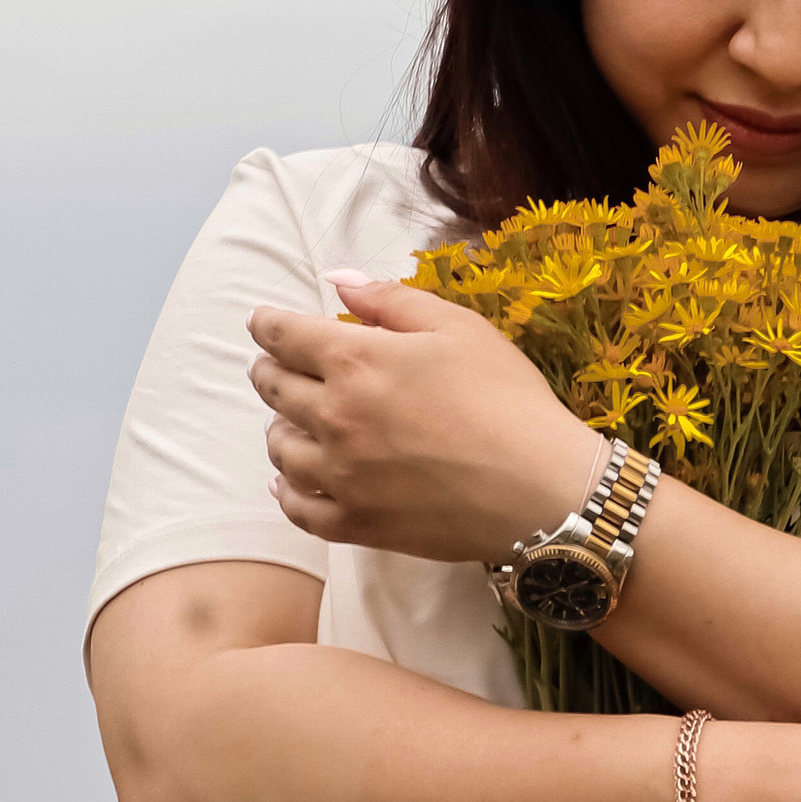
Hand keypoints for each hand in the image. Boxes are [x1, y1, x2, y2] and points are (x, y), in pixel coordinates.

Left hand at [252, 275, 601, 563]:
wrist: (540, 489)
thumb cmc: (507, 398)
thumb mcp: (458, 328)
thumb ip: (390, 299)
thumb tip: (336, 279)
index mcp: (356, 360)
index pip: (285, 336)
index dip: (267, 325)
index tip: (260, 322)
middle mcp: (334, 416)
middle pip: (274, 390)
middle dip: (268, 371)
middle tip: (272, 367)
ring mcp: (341, 475)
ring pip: (280, 449)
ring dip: (278, 428)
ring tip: (288, 422)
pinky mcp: (356, 523)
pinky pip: (298, 509)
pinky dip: (285, 492)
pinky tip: (287, 482)